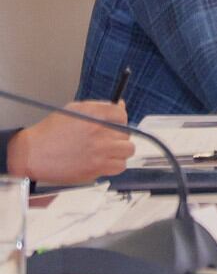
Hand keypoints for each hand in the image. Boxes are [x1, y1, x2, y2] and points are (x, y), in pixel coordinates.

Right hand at [7, 101, 132, 184]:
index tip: (114, 124)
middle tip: (105, 140)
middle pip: (126, 133)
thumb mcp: (73, 111)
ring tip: (106, 152)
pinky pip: (120, 166)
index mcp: (94, 114)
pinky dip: (114, 165)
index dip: (119, 120)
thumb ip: (99, 107)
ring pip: (128, 150)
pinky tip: (103, 162)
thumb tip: (120, 106)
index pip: (122, 114)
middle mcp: (100, 131)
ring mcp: (100, 151)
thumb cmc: (50, 132)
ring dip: (119, 151)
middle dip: (117, 135)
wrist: (31, 155)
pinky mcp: (97, 168)